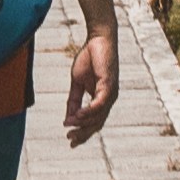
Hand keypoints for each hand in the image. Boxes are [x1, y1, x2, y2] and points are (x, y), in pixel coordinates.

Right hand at [64, 26, 117, 145]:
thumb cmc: (90, 58)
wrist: (99, 38)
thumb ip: (74, 100)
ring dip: (83, 123)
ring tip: (69, 126)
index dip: (83, 133)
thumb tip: (68, 118)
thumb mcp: (77, 83)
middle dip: (83, 133)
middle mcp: (108, 100)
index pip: (94, 122)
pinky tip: (77, 115)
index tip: (70, 141)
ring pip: (99, 116)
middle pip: (97, 124)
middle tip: (70, 139)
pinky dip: (88, 111)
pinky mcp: (109, 85)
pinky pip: (99, 104)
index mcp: (101, 99)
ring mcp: (111, 94)